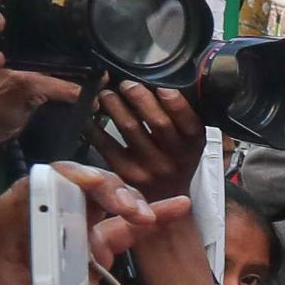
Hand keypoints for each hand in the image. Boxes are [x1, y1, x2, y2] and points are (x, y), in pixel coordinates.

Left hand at [0, 165, 181, 284]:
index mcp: (7, 229)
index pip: (37, 187)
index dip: (72, 180)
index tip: (103, 192)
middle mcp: (37, 229)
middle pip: (76, 192)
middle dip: (110, 195)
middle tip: (136, 214)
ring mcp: (60, 245)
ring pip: (100, 213)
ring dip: (130, 210)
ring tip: (153, 217)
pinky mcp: (79, 264)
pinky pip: (112, 240)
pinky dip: (140, 227)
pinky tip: (175, 209)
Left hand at [90, 81, 206, 201]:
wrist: (165, 200)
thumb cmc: (176, 163)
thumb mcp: (190, 146)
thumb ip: (184, 121)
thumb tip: (165, 84)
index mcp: (193, 147)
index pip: (190, 123)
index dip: (177, 104)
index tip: (163, 87)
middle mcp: (175, 160)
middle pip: (159, 123)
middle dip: (140, 97)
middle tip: (126, 84)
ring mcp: (149, 168)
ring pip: (130, 129)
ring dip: (115, 106)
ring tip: (107, 94)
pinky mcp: (125, 174)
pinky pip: (107, 144)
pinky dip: (95, 127)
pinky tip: (90, 116)